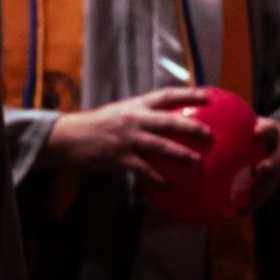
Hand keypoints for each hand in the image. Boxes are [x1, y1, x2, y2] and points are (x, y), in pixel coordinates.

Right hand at [41, 88, 215, 185]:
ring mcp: (127, 138)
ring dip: (180, 153)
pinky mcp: (120, 157)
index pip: (166, 95)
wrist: (70, 137)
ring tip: (196, 160)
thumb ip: (141, 115)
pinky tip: (169, 186)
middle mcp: (134, 118)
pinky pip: (144, 169)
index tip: (207, 95)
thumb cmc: (98, 126)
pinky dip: (158, 179)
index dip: (188, 93)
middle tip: (209, 133)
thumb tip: (166, 121)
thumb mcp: (121, 113)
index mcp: (135, 105)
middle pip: (168, 120)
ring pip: (160, 145)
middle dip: (190, 126)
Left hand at [238, 114, 279, 213]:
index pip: (270, 130)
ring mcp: (278, 172)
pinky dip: (252, 205)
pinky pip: (263, 197)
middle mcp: (278, 154)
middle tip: (256, 171)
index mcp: (273, 135)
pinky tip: (238, 213)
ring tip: (244, 207)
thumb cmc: (262, 131)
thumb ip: (238, 119)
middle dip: (267, 167)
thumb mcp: (256, 121)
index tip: (256, 130)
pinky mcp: (273, 184)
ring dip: (259, 195)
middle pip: (276, 161)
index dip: (264, 130)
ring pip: (271, 185)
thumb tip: (206, 109)